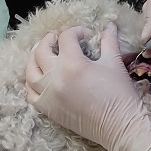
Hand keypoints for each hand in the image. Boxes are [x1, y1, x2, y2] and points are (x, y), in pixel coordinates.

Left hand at [25, 24, 150, 150]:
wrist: (120, 125)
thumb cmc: (120, 93)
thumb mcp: (114, 62)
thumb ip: (108, 40)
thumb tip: (109, 25)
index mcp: (72, 63)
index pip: (66, 38)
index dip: (77, 31)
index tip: (87, 35)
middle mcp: (55, 78)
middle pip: (41, 51)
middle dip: (49, 40)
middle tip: (58, 38)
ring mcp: (48, 95)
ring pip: (30, 72)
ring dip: (34, 58)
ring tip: (43, 52)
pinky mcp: (48, 110)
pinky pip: (31, 93)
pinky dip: (32, 83)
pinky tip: (40, 77)